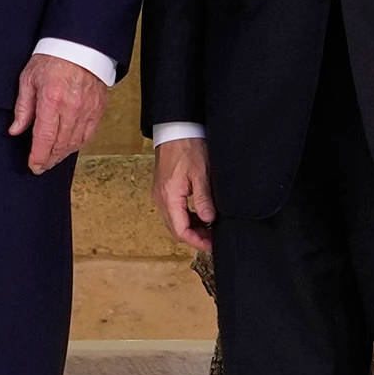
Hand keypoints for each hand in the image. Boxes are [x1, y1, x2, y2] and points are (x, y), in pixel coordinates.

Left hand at [7, 53, 108, 173]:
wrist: (80, 45)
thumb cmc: (52, 58)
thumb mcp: (28, 79)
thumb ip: (23, 108)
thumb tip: (15, 130)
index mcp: (51, 100)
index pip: (44, 138)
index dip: (38, 156)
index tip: (33, 166)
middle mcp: (71, 108)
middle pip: (60, 144)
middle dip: (49, 159)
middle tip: (40, 167)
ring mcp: (87, 109)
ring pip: (75, 142)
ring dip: (62, 154)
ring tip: (52, 160)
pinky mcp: (98, 109)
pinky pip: (88, 134)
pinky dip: (77, 144)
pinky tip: (68, 148)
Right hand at [152, 134, 211, 252]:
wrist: (176, 129)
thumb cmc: (188, 147)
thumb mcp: (201, 174)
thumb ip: (204, 199)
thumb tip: (209, 220)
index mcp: (169, 196)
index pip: (180, 230)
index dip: (196, 241)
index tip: (211, 245)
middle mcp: (161, 198)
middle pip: (176, 228)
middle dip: (194, 237)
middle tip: (213, 239)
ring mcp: (160, 194)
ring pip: (174, 221)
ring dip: (191, 227)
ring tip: (210, 228)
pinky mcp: (163, 189)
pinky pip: (173, 211)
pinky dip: (186, 217)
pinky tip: (200, 214)